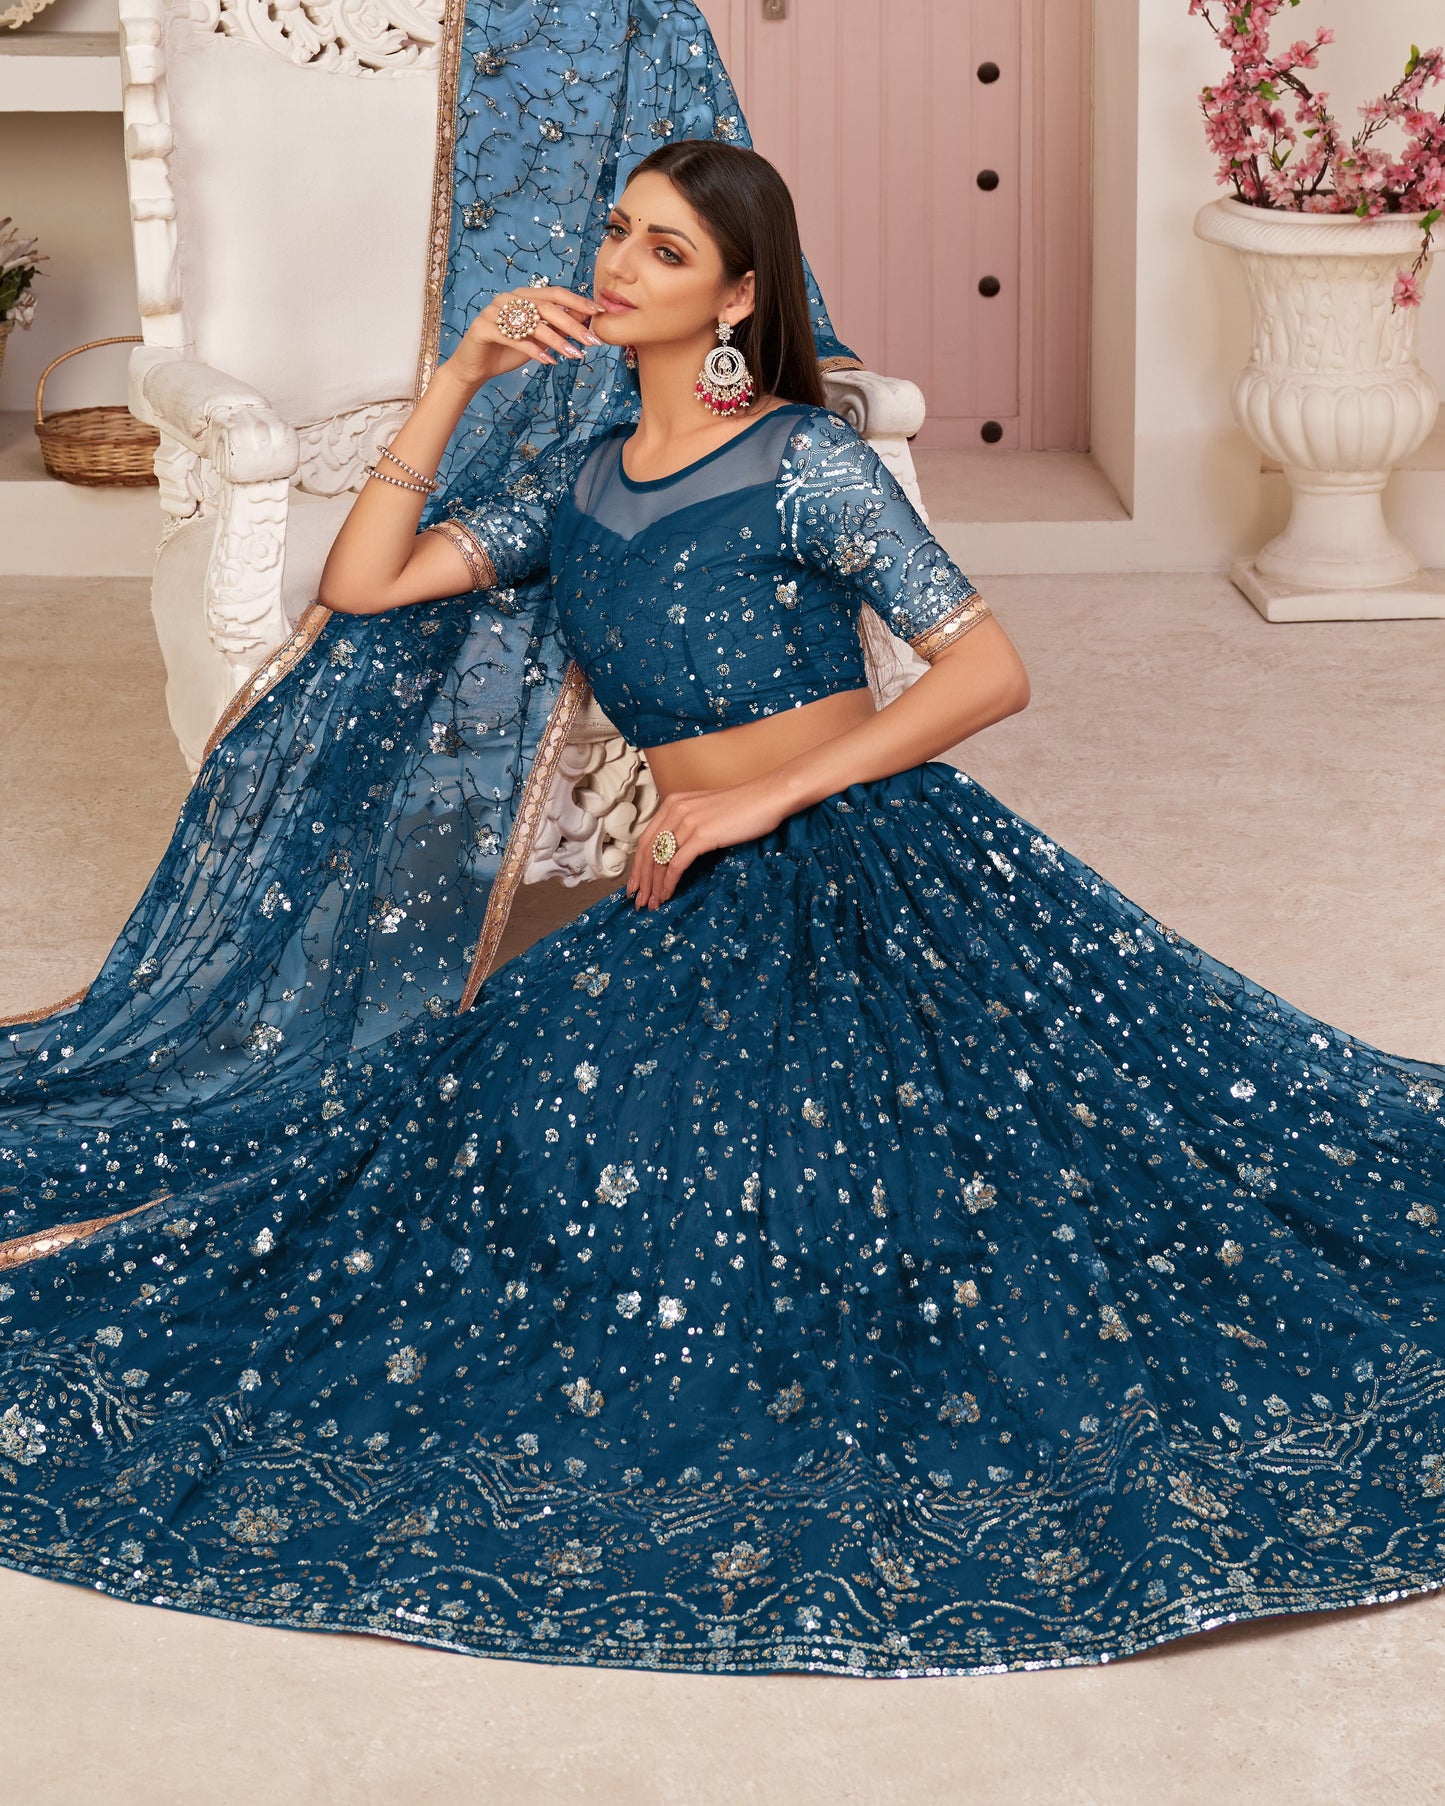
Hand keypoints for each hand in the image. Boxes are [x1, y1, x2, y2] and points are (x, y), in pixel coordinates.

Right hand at [445, 285, 605, 386]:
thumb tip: (586, 318)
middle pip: (547, 307)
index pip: (554, 293)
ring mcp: (494, 311)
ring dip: (557, 340)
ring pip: (532, 323)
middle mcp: (508, 298)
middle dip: (573, 324)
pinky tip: (549, 361)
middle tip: (592, 341)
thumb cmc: (508, 351)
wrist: (476, 367)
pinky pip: (514, 338)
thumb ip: (558, 327)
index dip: (577, 301)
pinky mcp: (483, 327)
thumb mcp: (539, 340)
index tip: (598, 312)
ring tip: (575, 355)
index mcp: (523, 296)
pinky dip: (533, 350)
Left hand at [625, 778, 792, 909]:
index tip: (636, 884)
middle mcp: (675, 809)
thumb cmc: (743, 807)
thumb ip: (688, 825)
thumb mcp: (706, 811)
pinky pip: (676, 864)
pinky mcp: (701, 835)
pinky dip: (668, 883)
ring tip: (653, 903)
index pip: (645, 838)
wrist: (767, 797)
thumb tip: (676, 852)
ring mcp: (687, 821)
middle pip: (647, 851)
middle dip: (641, 880)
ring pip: (659, 860)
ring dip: (654, 886)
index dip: (638, 865)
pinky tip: (668, 895)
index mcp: (673, 803)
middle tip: (639, 900)